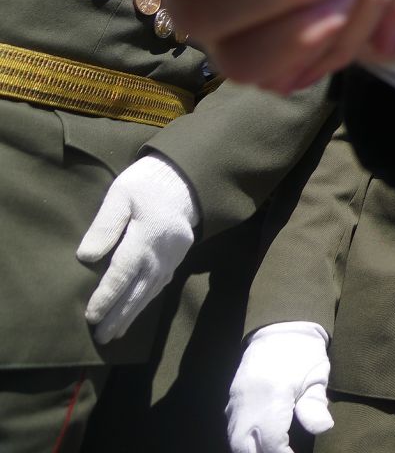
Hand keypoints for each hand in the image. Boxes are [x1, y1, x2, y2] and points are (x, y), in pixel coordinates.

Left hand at [76, 153, 198, 341]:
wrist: (187, 179)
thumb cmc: (148, 184)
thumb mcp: (121, 194)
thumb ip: (105, 224)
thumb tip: (86, 256)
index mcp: (146, 237)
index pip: (122, 274)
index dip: (106, 297)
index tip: (91, 316)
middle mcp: (162, 254)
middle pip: (137, 290)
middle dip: (119, 315)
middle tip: (102, 337)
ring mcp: (173, 257)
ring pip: (150, 291)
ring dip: (133, 314)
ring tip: (116, 333)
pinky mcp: (178, 257)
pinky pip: (161, 284)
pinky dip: (147, 300)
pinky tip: (138, 309)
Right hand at [227, 321, 333, 452]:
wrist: (279, 329)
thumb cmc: (303, 353)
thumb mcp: (316, 376)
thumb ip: (315, 405)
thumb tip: (322, 429)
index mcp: (271, 395)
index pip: (271, 441)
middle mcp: (247, 402)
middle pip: (245, 446)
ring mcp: (235, 402)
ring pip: (234, 441)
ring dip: (252, 450)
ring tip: (274, 450)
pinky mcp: (231, 401)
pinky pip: (231, 431)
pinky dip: (243, 442)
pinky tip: (260, 444)